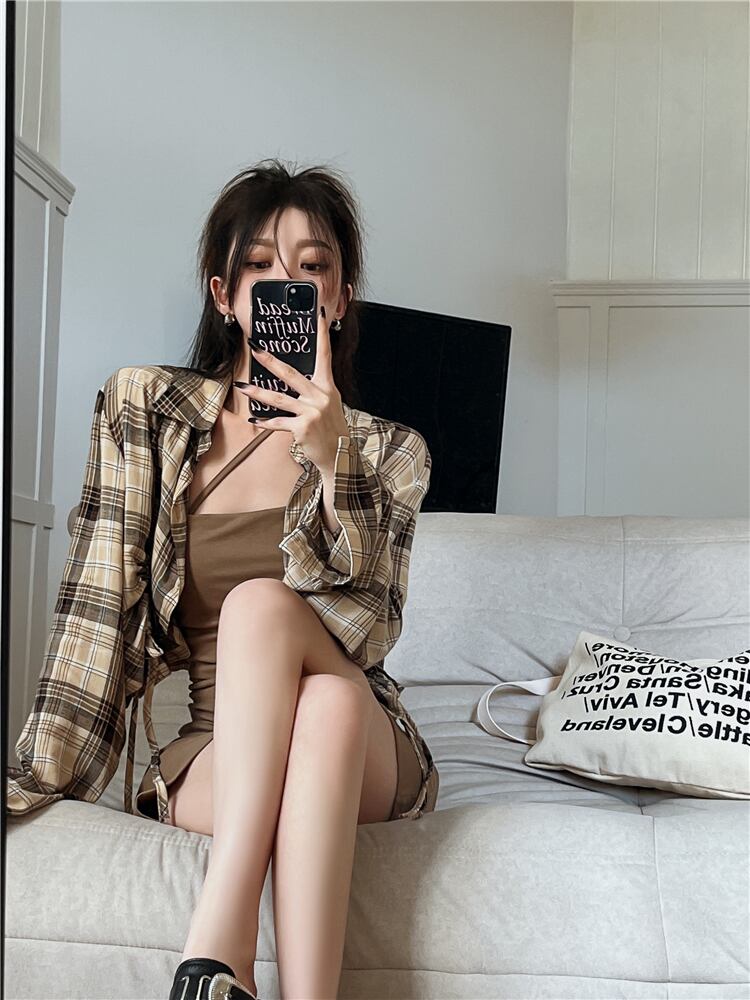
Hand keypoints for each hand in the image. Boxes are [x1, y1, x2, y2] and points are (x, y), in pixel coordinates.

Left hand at [233, 305, 349, 472]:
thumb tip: (293, 377)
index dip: (322, 334)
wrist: (339, 456)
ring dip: (257, 393)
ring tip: (242, 387)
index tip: (319, 315)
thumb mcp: (328, 404)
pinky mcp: (303, 428)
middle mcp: (321, 397)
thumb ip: (315, 390)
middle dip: (270, 360)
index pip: (325, 355)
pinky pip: (279, 422)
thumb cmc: (331, 429)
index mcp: (328, 387)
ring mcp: (312, 412)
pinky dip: (265, 422)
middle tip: (255, 349)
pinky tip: (254, 419)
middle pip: (291, 374)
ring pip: (279, 399)